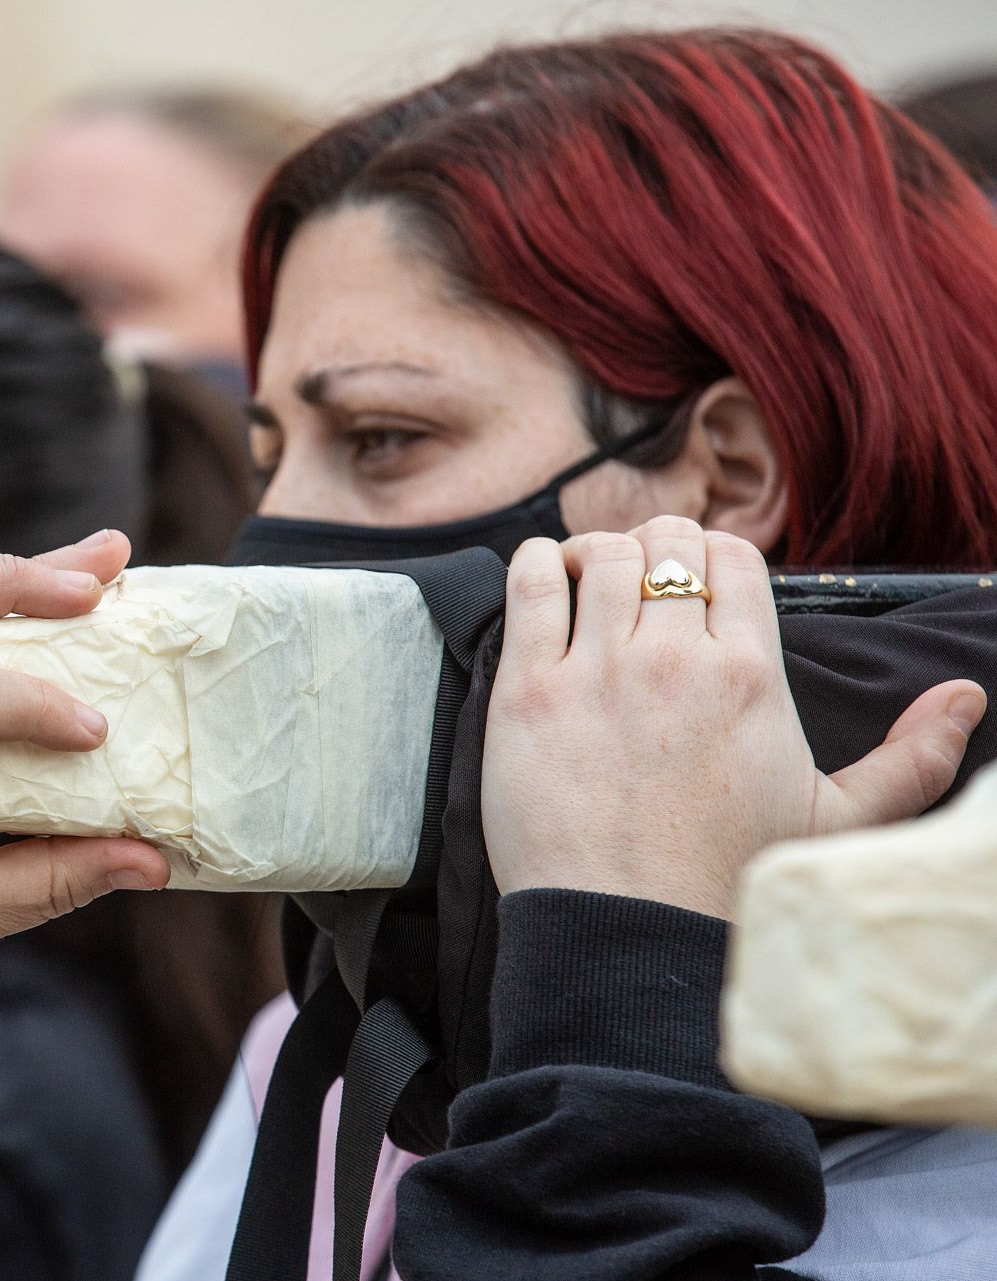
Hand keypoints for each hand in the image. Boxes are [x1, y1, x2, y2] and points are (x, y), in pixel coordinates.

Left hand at [482, 516, 985, 918]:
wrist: (630, 936)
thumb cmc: (729, 883)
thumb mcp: (840, 823)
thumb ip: (912, 758)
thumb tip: (964, 698)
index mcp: (752, 677)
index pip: (732, 556)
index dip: (708, 556)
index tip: (688, 583)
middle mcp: (675, 662)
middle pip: (662, 544)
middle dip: (651, 549)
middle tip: (633, 582)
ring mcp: (597, 673)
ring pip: (596, 555)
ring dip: (590, 553)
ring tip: (583, 581)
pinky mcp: (528, 693)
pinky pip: (527, 586)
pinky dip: (534, 564)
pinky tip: (541, 577)